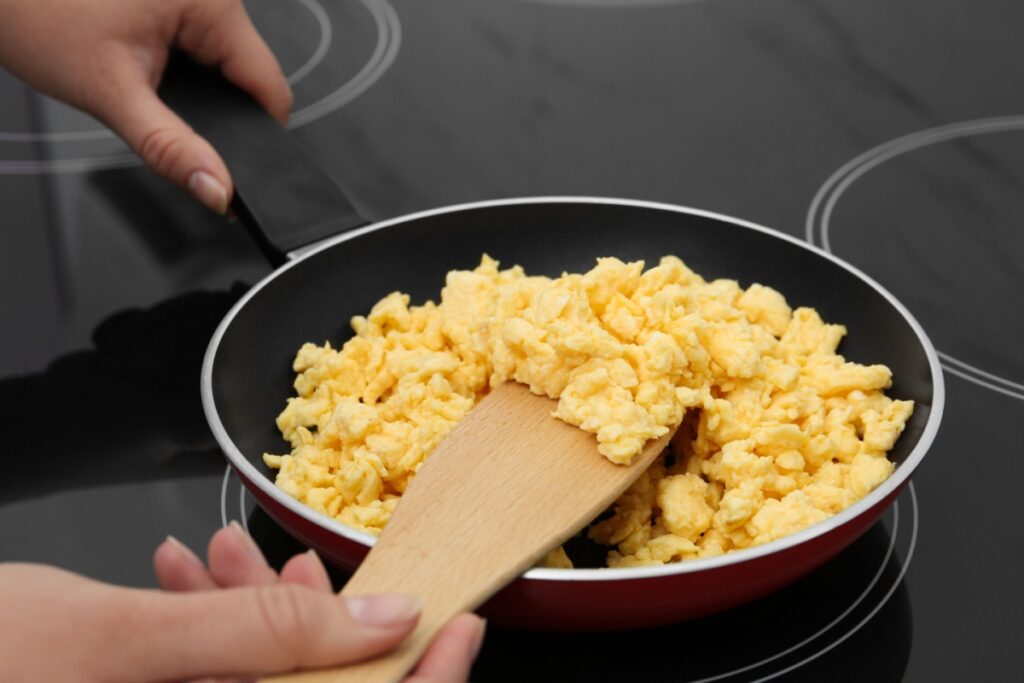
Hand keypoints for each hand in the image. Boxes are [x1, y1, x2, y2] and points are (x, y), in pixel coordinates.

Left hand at [0, 0, 291, 212]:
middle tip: (156, 111)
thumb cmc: (35, 14)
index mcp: (211, 2)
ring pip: (224, 64)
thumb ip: (171, 149)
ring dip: (194, 88)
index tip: (230, 169)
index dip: (256, 136)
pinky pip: (200, 45)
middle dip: (213, 109)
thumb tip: (218, 190)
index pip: (269, 87)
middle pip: (246, 77)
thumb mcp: (112, 95)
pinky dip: (178, 68)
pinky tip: (139, 62)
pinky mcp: (177, 1)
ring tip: (140, 81)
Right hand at [0, 524, 484, 681]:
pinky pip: (207, 670)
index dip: (426, 682)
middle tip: (302, 565)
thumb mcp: (122, 641)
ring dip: (249, 612)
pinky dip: (204, 624)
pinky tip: (181, 576)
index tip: (464, 624)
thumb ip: (263, 633)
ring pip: (258, 675)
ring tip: (218, 553)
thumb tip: (385, 620)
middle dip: (316, 624)